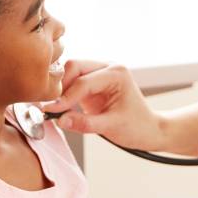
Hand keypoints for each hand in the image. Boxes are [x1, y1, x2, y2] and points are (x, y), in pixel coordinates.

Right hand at [43, 60, 165, 149]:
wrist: (148, 129)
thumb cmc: (137, 126)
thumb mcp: (111, 127)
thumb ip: (85, 123)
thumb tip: (60, 120)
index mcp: (117, 73)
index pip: (83, 81)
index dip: (64, 97)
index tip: (50, 111)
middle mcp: (108, 68)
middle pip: (73, 67)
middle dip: (60, 87)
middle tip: (49, 107)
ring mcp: (99, 73)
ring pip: (70, 72)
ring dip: (60, 89)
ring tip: (53, 108)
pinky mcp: (92, 83)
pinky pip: (71, 82)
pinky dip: (63, 93)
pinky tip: (59, 107)